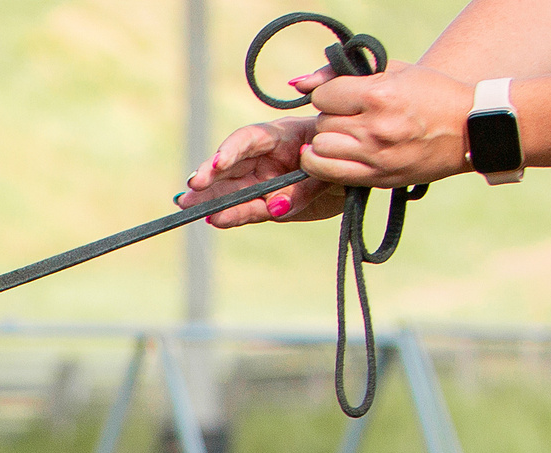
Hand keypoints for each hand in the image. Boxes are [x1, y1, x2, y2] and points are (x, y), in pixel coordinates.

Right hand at [181, 114, 343, 225]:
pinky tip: (215, 219)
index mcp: (283, 136)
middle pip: (231, 164)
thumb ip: (305, 187)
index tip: (217, 164)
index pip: (249, 139)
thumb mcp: (335, 170)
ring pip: (231, 190)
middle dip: (209, 175)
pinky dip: (231, 216)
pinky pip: (245, 211)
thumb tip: (275, 207)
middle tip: (192, 189)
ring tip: (188, 207)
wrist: (362, 180)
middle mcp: (267, 158)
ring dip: (210, 198)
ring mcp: (263, 182)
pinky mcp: (265, 205)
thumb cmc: (350, 162)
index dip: (231, 150)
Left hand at [301, 58, 473, 188]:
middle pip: (321, 123)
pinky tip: (335, 155)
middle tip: (352, 117)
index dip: (331, 95)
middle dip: (331, 118)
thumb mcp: (395, 71)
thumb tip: (299, 84)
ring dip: (326, 142)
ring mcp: (374, 156)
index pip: (323, 96)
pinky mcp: (375, 177)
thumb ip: (343, 74)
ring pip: (319, 149)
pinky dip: (322, 164)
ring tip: (346, 136)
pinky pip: (326, 173)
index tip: (346, 97)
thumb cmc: (433, 94)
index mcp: (380, 95)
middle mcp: (375, 127)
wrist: (471, 128)